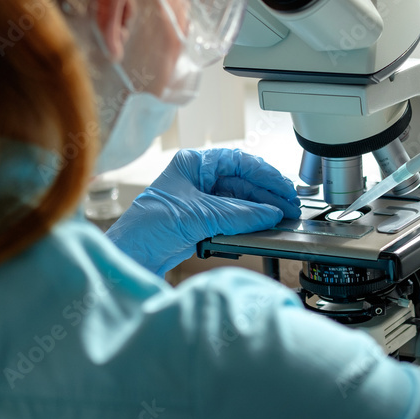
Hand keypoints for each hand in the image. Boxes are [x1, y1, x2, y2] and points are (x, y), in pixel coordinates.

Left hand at [107, 148, 300, 274]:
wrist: (130, 256)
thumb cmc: (147, 227)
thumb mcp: (198, 215)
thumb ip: (238, 214)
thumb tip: (270, 213)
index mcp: (193, 163)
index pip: (238, 161)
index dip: (264, 174)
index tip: (284, 188)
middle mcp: (198, 178)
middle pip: (242, 181)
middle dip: (267, 194)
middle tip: (289, 207)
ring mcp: (200, 200)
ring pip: (240, 200)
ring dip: (261, 209)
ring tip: (282, 218)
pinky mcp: (201, 221)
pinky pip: (233, 217)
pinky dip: (249, 221)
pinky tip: (264, 225)